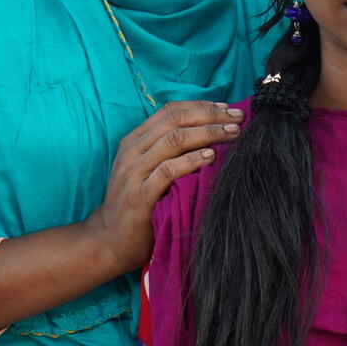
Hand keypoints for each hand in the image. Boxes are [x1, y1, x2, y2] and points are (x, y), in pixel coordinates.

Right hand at [83, 100, 243, 272]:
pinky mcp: (139, 196)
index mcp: (135, 140)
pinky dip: (191, 160)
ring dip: (208, 133)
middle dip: (211, 116)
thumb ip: (169, 151)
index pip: (170, 111)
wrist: (108, 240)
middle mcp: (133, 150)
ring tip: (233, 134)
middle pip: (175, 120)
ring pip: (174, 140)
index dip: (201, 106)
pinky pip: (168, 171)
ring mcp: (134, 172)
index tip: (228, 109)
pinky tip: (210, 157)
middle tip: (238, 118)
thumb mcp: (148, 169)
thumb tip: (210, 132)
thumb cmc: (137, 203)